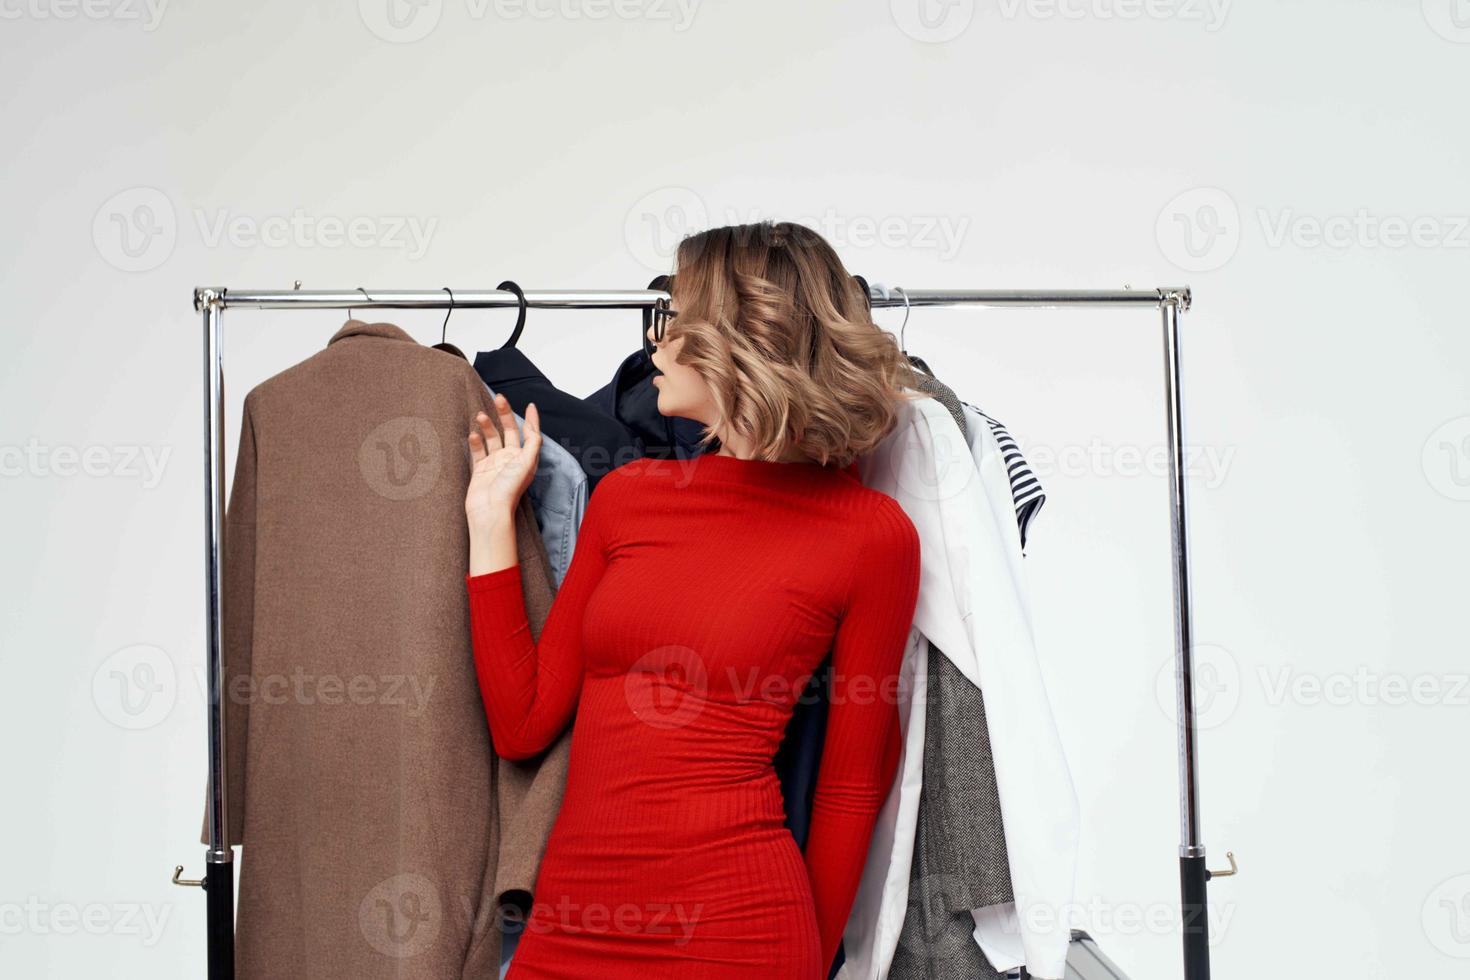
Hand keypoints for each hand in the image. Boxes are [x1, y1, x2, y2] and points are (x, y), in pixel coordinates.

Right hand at [465, 394, 540, 530]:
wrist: (489, 510)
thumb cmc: (509, 489)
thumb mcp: (527, 462)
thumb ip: (532, 440)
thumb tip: (532, 420)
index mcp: (525, 458)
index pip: (529, 433)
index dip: (530, 419)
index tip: (529, 405)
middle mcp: (511, 459)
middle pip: (508, 431)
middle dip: (504, 414)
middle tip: (498, 399)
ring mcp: (494, 464)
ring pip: (491, 438)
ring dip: (487, 425)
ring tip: (480, 415)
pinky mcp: (480, 469)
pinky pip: (477, 450)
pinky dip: (475, 441)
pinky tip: (472, 435)